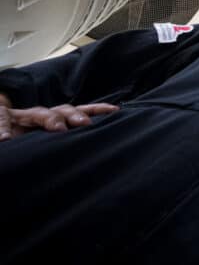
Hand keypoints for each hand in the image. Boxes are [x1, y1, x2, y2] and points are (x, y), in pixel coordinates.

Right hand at [0, 101, 118, 141]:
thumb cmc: (23, 141)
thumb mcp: (44, 142)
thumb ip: (65, 146)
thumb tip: (92, 160)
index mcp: (53, 119)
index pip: (78, 111)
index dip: (96, 110)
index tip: (115, 111)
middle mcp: (39, 115)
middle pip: (62, 110)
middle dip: (75, 115)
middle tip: (85, 124)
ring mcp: (20, 116)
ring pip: (39, 113)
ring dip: (51, 119)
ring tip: (59, 128)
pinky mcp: (1, 118)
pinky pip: (1, 122)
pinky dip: (2, 130)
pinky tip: (5, 140)